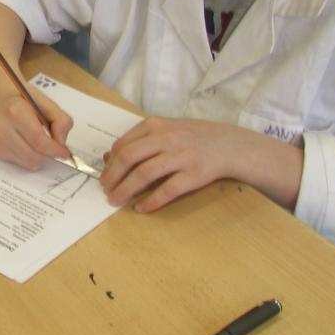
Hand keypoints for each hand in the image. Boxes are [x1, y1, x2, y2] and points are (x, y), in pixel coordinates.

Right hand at [0, 83, 73, 170]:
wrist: (0, 98)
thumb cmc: (24, 99)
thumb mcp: (47, 102)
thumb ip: (61, 120)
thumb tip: (61, 142)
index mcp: (16, 111)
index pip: (39, 141)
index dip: (56, 150)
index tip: (66, 152)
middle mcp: (3, 128)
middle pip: (35, 157)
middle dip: (49, 155)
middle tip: (54, 146)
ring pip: (29, 164)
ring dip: (41, 157)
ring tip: (40, 142)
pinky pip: (22, 164)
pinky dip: (30, 157)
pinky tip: (28, 143)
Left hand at [100, 117, 302, 212]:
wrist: (230, 144)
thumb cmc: (192, 137)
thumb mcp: (165, 130)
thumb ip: (139, 140)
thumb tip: (108, 157)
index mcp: (155, 125)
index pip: (122, 145)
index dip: (109, 164)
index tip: (104, 177)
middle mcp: (166, 139)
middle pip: (128, 158)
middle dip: (112, 177)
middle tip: (105, 190)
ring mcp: (180, 156)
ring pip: (144, 174)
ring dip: (125, 190)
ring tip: (115, 201)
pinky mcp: (194, 174)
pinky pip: (167, 190)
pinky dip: (151, 201)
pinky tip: (141, 208)